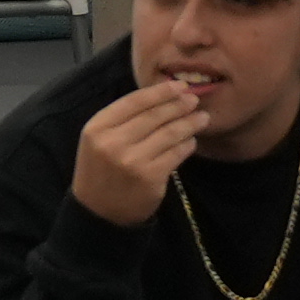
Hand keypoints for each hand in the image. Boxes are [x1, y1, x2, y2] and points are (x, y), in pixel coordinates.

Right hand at [70, 82, 196, 227]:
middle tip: (194, 99)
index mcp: (97, 127)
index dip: (160, 91)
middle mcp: (113, 142)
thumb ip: (123, 119)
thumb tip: (164, 96)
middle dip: (179, 105)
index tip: (179, 86)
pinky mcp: (150, 177)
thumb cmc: (102, 170)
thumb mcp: (99, 140)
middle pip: (154, 115)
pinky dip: (187, 145)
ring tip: (202, 118)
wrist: (98, 213)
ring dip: (189, 123)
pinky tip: (192, 141)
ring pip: (169, 133)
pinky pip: (176, 154)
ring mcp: (132, 161)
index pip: (134, 101)